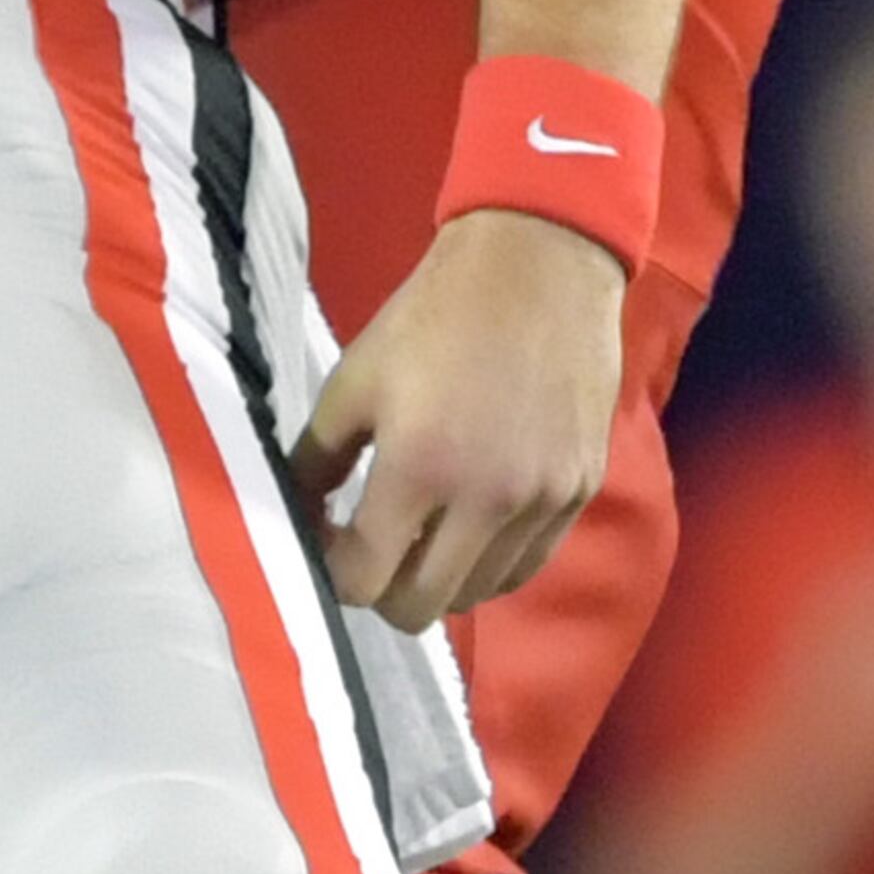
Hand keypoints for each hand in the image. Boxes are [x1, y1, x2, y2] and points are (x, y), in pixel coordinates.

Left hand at [298, 207, 625, 632]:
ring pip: (477, 594)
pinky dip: (490, 562)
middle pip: (420, 608)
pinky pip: (526, 565)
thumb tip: (294, 520)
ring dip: (439, 578)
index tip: (333, 540)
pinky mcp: (579, 492)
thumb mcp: (354, 380)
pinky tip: (471, 523)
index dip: (336, 573)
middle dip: (383, 589)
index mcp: (420, 468)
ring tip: (424, 531)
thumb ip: (315, 460)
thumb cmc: (433, 317)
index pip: (365, 581)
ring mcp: (541, 502)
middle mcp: (487, 500)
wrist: (540, 266)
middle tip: (373, 548)